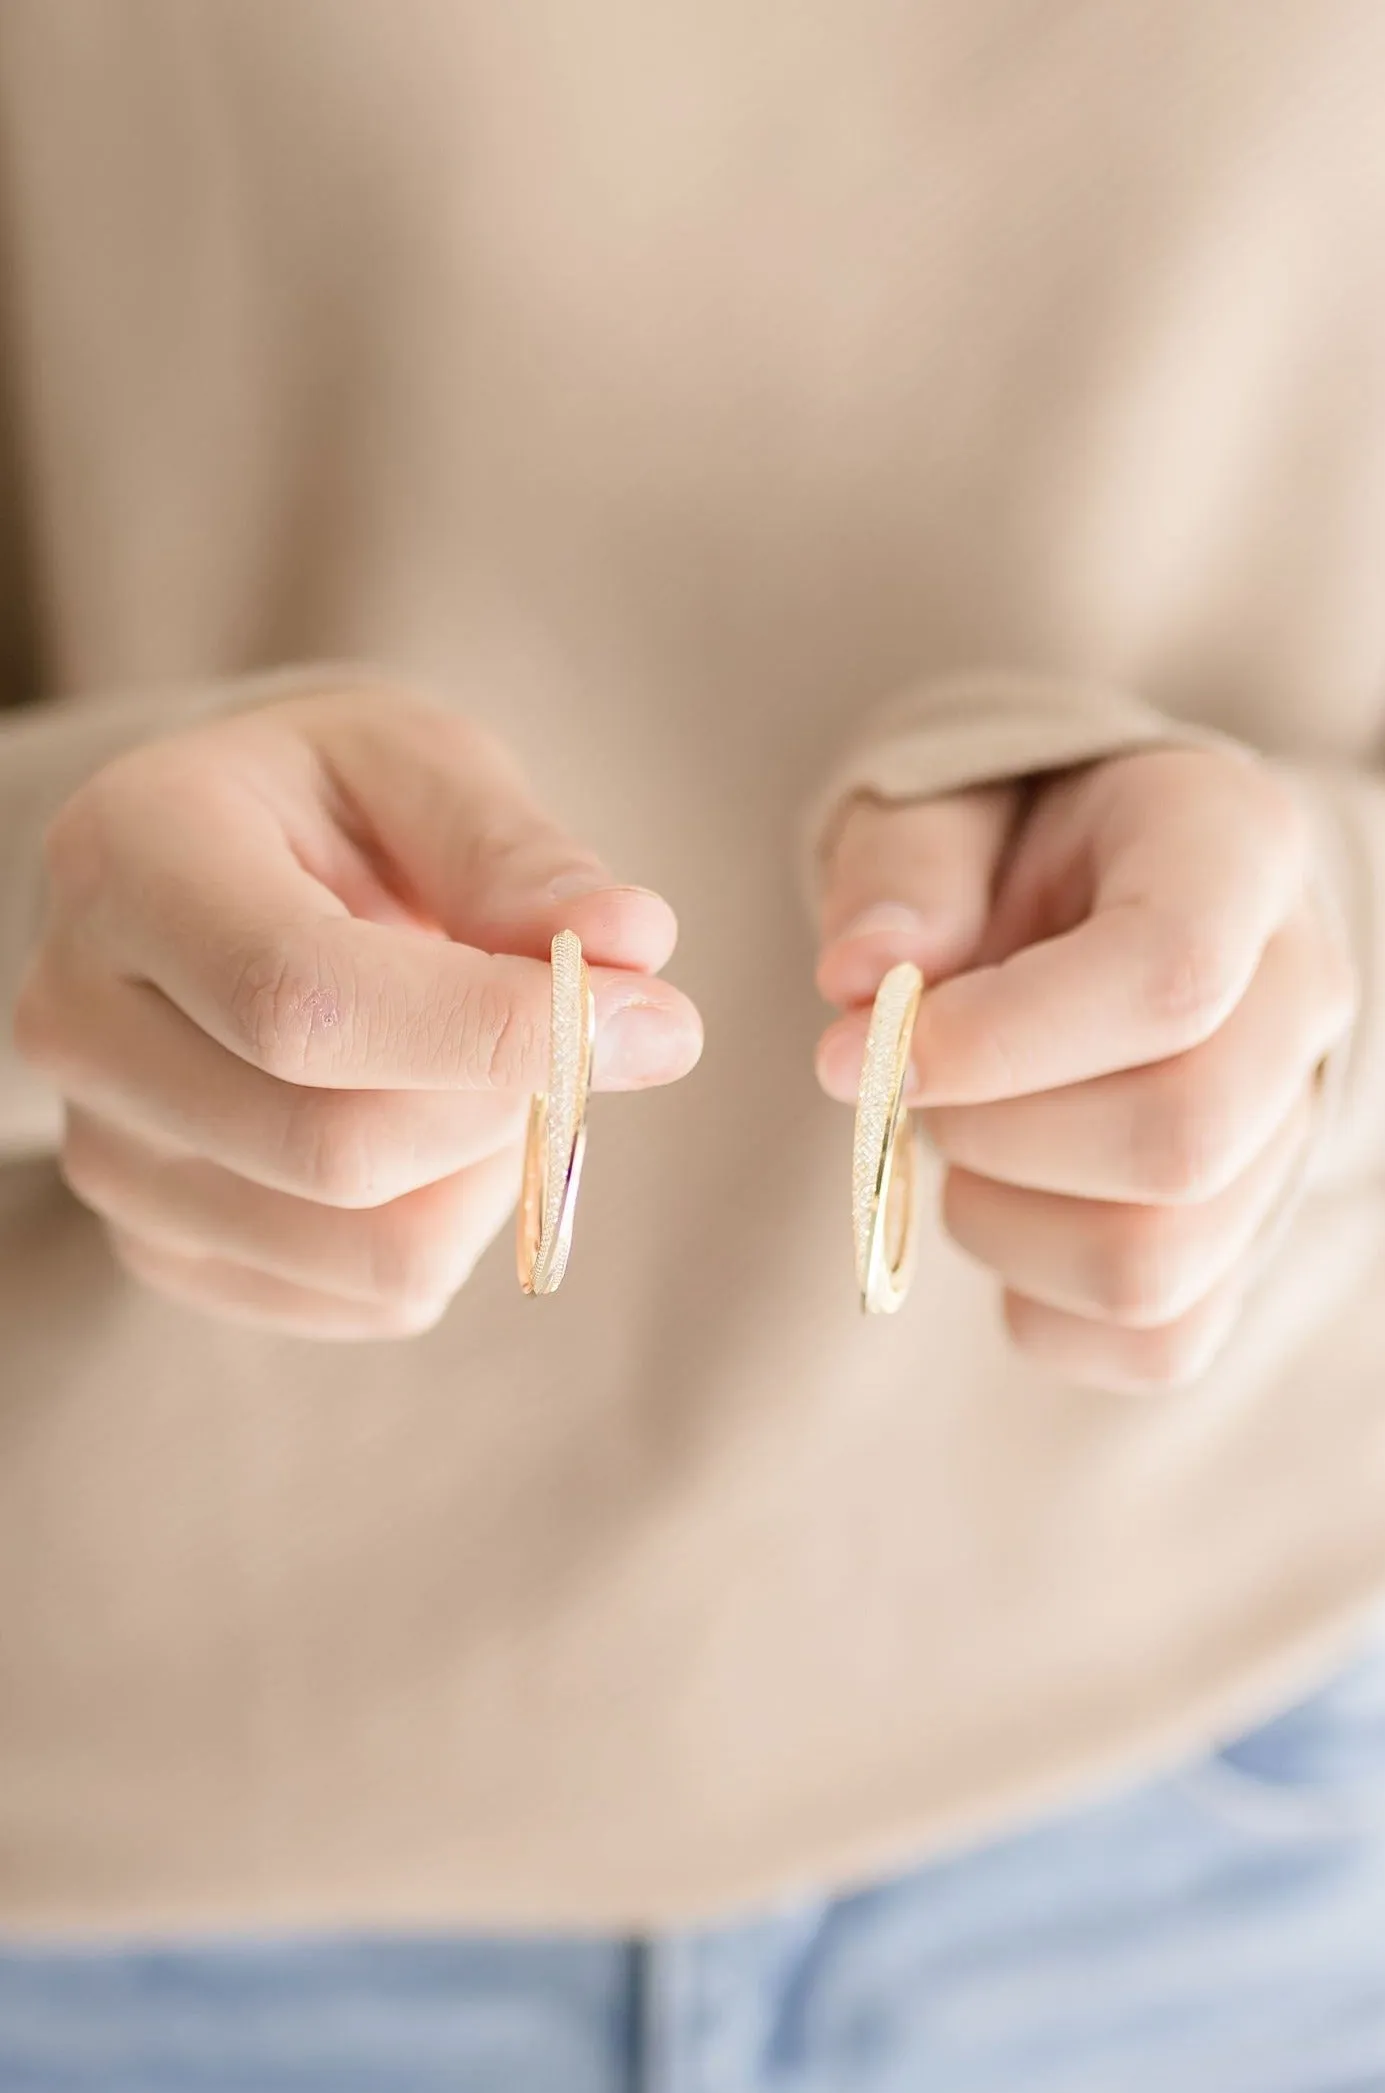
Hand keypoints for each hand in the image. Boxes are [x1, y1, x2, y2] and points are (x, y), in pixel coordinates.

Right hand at [14, 686, 702, 1337]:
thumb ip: (521, 856)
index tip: (654, 1021)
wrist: (215, 878)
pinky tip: (432, 1120)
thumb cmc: (332, 807)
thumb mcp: (424, 768)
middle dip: (511, 1102)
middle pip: (336, 1148)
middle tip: (586, 1031)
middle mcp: (79, 1018)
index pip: (302, 1002)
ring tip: (486, 1066)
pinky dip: (456, 1221)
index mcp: (131, 858)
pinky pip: (370, 1296)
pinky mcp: (162, 1245)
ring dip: (493, 1169)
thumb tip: (626, 947)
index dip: (493, 1034)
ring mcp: (106, 1151)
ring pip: (370, 1249)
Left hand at [815, 749, 1355, 1388]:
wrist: (1098, 899)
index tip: (860, 1050)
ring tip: (959, 1137)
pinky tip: (1005, 1202)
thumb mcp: (945, 806)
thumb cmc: (1014, 849)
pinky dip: (1036, 1302)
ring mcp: (1290, 1133)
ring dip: (997, 1223)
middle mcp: (1300, 996)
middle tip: (910, 1084)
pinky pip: (1152, 1343)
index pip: (1170, 976)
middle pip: (1176, 1140)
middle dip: (987, 1134)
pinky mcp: (1250, 1243)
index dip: (997, 1040)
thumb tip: (861, 978)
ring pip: (1155, 1264)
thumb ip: (905, 869)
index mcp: (1236, 851)